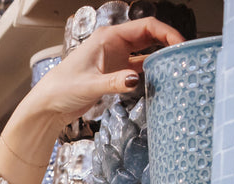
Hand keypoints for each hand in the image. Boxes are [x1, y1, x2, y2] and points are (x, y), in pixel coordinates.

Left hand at [0, 19, 185, 183]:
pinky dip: (151, 73)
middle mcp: (114, 44)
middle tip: (186, 55)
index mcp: (109, 37)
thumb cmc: (61, 90)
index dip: (167, 33)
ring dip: (161, 59)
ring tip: (178, 67)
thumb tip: (135, 80)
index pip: (146, 26)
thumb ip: (114, 82)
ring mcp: (115, 59)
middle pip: (149, 36)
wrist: (47, 106)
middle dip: (168, 43)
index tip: (181, 44)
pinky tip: (161, 80)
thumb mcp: (89, 85)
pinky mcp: (114, 74)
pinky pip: (139, 69)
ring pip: (146, 53)